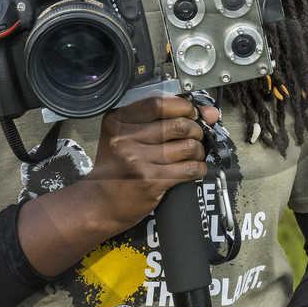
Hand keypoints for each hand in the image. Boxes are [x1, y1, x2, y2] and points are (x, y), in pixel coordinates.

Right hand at [82, 95, 221, 237]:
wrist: (99, 203)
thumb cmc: (115, 168)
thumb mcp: (126, 137)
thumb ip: (161, 119)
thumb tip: (208, 112)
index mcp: (118, 122)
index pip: (158, 103)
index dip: (183, 106)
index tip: (191, 113)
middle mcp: (125, 139)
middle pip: (178, 125)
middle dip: (196, 130)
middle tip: (195, 136)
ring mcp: (138, 161)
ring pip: (188, 147)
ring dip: (198, 150)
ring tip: (193, 154)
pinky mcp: (150, 181)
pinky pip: (189, 169)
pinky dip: (199, 168)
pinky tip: (194, 169)